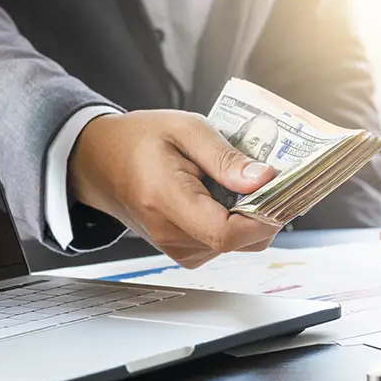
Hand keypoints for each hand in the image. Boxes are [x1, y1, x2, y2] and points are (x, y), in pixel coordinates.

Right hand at [69, 110, 278, 267]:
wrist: (100, 161)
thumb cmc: (139, 140)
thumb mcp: (186, 129)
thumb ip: (225, 157)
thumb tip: (263, 179)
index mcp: (166, 200)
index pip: (226, 233)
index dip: (262, 218)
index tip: (280, 192)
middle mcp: (170, 234)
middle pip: (238, 242)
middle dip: (264, 213)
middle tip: (270, 180)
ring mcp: (175, 247)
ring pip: (236, 245)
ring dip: (250, 217)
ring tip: (241, 183)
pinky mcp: (183, 251)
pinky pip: (224, 244)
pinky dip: (236, 223)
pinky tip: (227, 197)